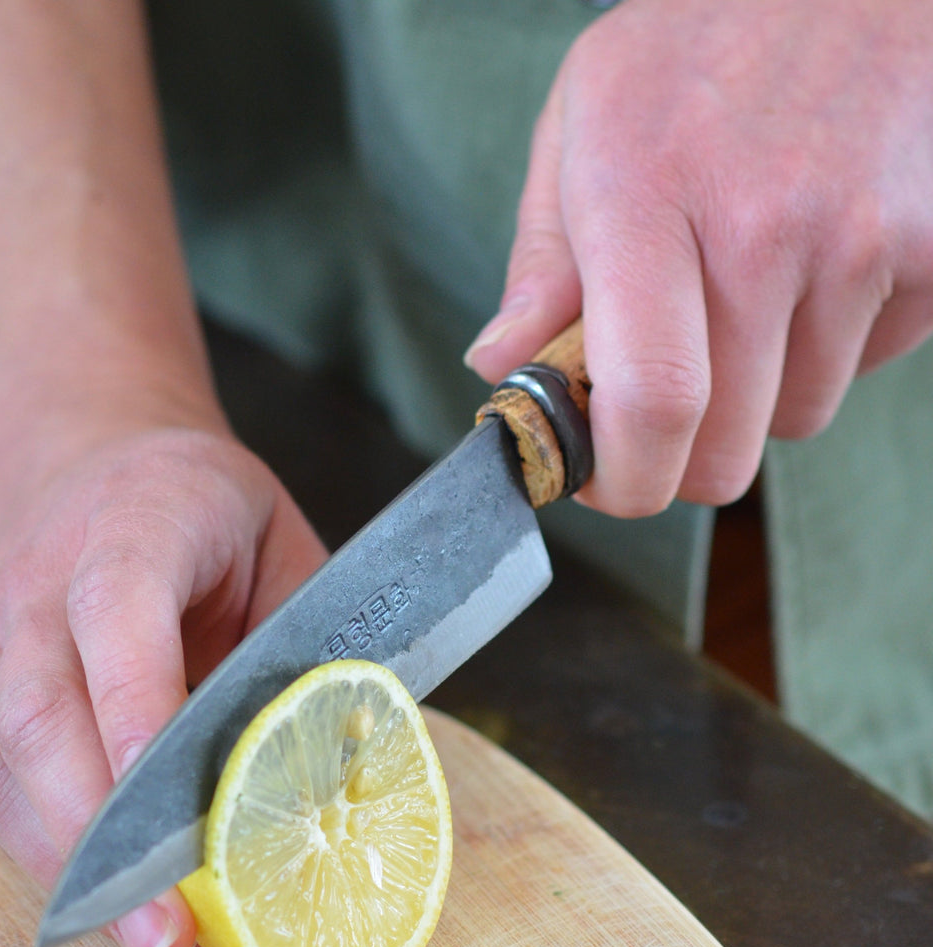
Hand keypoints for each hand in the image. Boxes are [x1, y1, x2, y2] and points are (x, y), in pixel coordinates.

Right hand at [0, 420, 326, 946]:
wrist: (80, 455)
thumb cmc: (199, 506)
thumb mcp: (280, 542)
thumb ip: (303, 642)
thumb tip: (342, 771)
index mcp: (130, 523)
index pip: (118, 615)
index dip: (140, 715)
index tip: (184, 821)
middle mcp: (40, 583)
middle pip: (42, 715)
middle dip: (105, 841)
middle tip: (171, 942)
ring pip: (1, 762)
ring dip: (71, 866)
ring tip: (148, 944)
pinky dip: (43, 848)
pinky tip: (103, 897)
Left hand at [466, 0, 932, 515]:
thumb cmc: (700, 44)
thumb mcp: (583, 124)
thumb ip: (541, 262)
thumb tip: (499, 368)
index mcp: (647, 199)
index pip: (652, 404)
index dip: (627, 480)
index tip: (603, 482)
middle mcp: (762, 228)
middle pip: (724, 449)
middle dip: (680, 457)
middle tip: (659, 407)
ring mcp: (861, 239)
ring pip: (795, 419)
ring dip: (757, 396)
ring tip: (741, 300)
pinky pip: (868, 368)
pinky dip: (831, 350)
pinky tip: (811, 270)